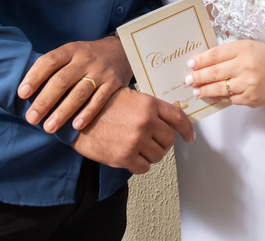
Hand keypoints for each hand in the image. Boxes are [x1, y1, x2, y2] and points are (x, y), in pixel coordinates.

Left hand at [18, 36, 132, 133]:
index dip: (34, 77)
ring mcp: (100, 71)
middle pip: (61, 81)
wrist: (121, 51)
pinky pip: (99, 101)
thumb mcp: (71, 53)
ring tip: (49, 128)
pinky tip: (75, 126)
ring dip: (62, 112)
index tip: (22, 94)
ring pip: (79, 93)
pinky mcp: (114, 84)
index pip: (49, 61)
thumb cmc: (86, 58)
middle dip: (44, 101)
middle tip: (31, 118)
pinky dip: (87, 114)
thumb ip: (53, 67)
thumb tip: (26, 90)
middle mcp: (85, 59)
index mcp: (71, 50)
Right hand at [70, 87, 194, 173]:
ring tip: (140, 148)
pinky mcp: (125, 157)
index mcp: (149, 104)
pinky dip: (140, 164)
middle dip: (164, 142)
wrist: (75, 116)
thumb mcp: (128, 96)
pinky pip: (144, 167)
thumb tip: (164, 118)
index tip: (190, 137)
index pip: (178, 118)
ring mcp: (136, 141)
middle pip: (169, 139)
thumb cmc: (98, 104)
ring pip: (158, 155)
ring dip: (152, 154)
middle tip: (155, 142)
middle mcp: (145, 122)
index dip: (187, 129)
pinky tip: (131, 156)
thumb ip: (148, 107)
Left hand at [185, 40, 264, 107]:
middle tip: (187, 79)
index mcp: (243, 49)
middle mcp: (244, 66)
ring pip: (220, 88)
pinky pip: (229, 99)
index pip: (216, 55)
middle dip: (198, 77)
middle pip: (215, 72)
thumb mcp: (247, 47)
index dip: (201, 60)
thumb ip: (228, 52)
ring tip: (195, 90)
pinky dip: (218, 98)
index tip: (190, 64)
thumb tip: (205, 62)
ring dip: (204, 90)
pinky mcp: (250, 98)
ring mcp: (247, 84)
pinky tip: (210, 96)